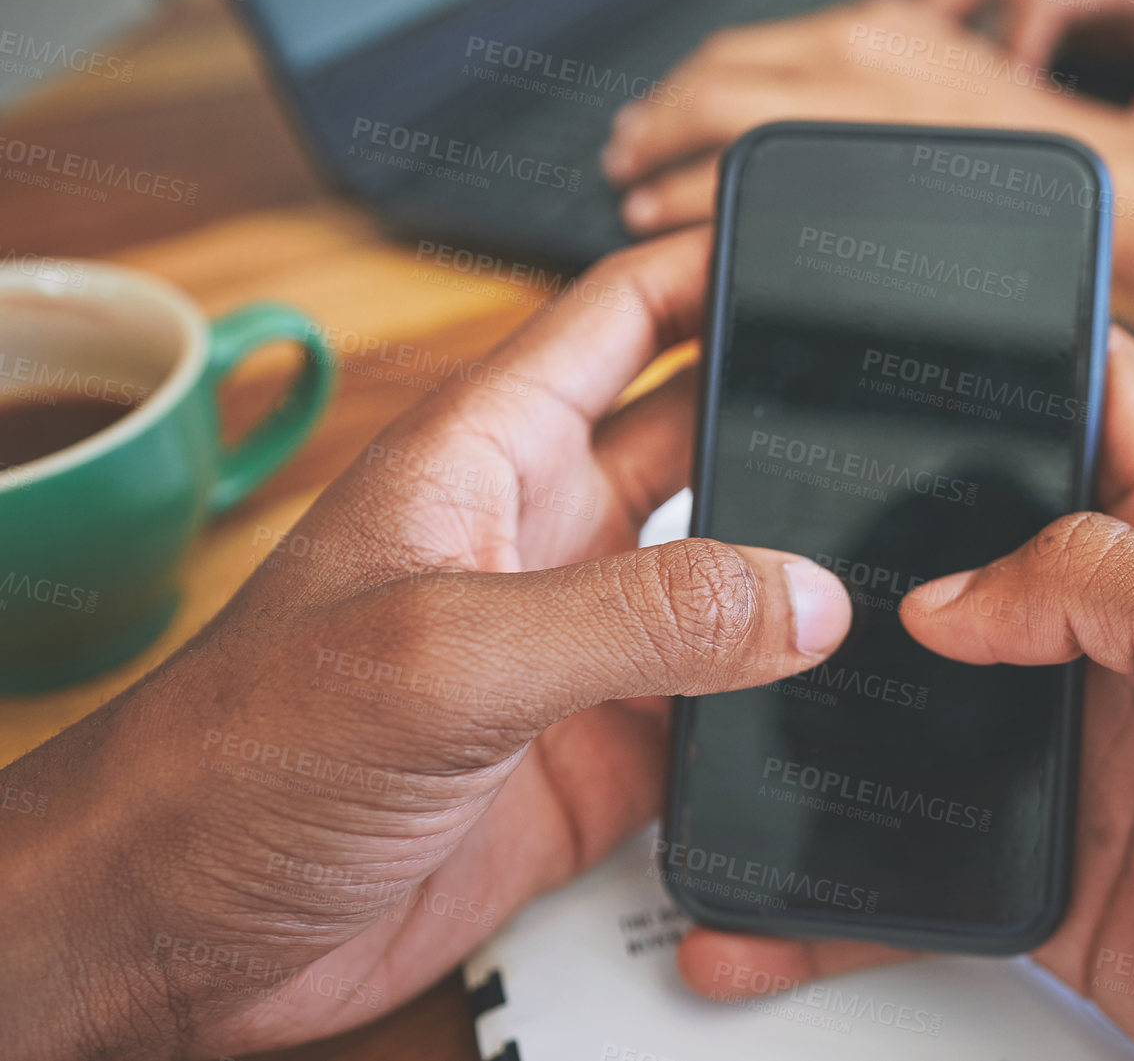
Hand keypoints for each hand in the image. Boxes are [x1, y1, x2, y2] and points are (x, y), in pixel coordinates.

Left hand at [0, 228, 853, 1060]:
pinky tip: (840, 703)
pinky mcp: (596, 755)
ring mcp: (575, 650)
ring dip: (795, 574)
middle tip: (898, 408)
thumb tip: (799, 595)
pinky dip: (779, 707)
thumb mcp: (445, 655)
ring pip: (724, 581)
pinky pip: (720, 711)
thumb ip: (633, 615)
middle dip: (784, 415)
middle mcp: (541, 538)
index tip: (812, 248)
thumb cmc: (238, 760)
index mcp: (484, 457)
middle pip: (694, 436)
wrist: (185, 932)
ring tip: (901, 556)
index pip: (618, 315)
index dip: (708, 265)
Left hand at [601, 0, 1124, 236]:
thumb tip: (813, 103)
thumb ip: (874, 80)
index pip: (744, 48)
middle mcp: (849, 53)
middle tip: (623, 149)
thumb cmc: (1026, 149)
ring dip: (654, 157)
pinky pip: (740, 179)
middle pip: (710, 78)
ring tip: (629, 187)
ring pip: (711, 122)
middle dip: (652, 117)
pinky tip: (658, 215)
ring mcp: (847, 109)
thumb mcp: (944, 77)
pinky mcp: (850, 165)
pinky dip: (683, 195)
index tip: (657, 109)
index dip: (684, 83)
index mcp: (871, 27)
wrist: (1096, 177)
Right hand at [679, 330, 1133, 1059]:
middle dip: (866, 541)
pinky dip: (847, 881)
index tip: (871, 341)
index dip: (997, 358)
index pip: (1091, 399)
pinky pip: (927, 859)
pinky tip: (772, 899)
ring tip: (719, 712)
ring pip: (925, 704)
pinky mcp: (1058, 871)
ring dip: (832, 715)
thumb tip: (951, 593)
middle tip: (752, 546)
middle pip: (971, 548)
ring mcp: (1090, 756)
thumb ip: (1122, 587)